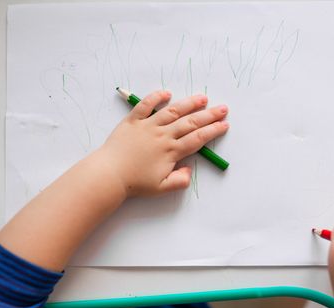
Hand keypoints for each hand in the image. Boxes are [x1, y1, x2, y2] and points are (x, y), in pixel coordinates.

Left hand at [99, 90, 228, 197]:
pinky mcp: (132, 121)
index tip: (224, 125)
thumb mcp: (162, 188)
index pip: (197, 139)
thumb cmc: (135, 183)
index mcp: (171, 151)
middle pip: (190, 122)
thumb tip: (189, 169)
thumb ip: (180, 180)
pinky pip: (145, 105)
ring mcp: (148, 126)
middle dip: (209, 115)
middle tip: (223, 109)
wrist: (109, 174)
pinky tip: (167, 93)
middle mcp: (162, 135)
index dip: (213, 131)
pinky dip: (156, 97)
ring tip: (202, 98)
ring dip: (189, 103)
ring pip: (172, 111)